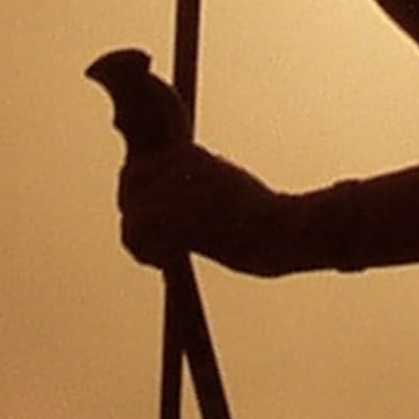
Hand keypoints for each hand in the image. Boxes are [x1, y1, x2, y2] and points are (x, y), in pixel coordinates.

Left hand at [118, 142, 315, 277]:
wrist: (291, 229)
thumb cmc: (262, 217)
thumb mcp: (224, 184)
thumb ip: (194, 184)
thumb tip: (160, 201)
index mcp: (190, 155)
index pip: (135, 169)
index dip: (133, 197)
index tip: (148, 224)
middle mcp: (183, 167)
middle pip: (128, 186)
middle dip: (132, 217)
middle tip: (148, 246)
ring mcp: (184, 193)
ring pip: (132, 213)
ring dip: (137, 240)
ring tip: (157, 258)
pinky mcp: (186, 222)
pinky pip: (144, 237)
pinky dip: (147, 254)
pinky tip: (165, 263)